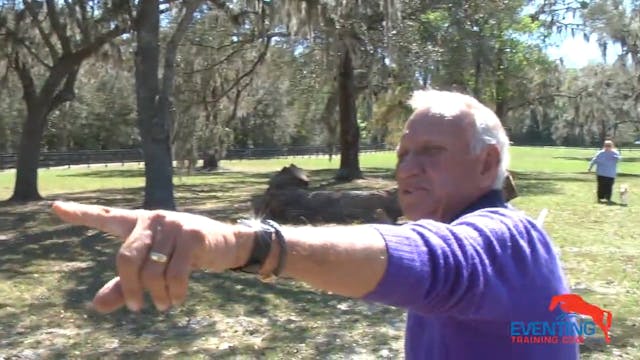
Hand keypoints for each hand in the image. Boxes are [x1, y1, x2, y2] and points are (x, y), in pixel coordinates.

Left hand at [51, 201, 252, 312]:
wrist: (227, 245)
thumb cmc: (186, 255)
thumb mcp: (154, 269)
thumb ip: (125, 286)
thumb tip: (97, 306)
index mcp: (139, 224)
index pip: (106, 217)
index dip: (80, 214)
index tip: (54, 207)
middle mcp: (153, 220)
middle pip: (127, 258)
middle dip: (131, 289)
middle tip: (137, 308)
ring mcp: (174, 225)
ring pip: (152, 270)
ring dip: (156, 296)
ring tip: (164, 305)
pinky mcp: (193, 235)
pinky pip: (175, 274)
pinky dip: (174, 293)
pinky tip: (177, 300)